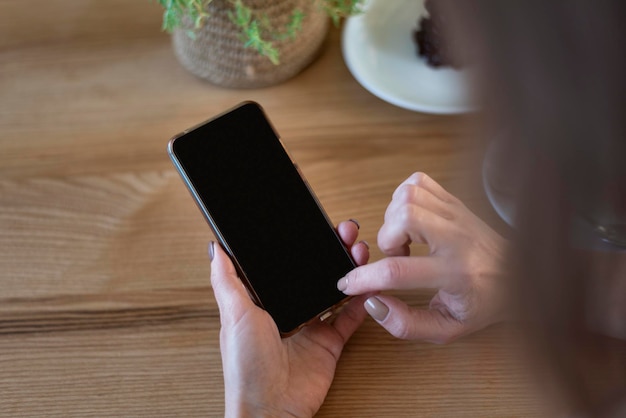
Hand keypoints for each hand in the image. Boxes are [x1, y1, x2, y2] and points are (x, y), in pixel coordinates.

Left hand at [210, 220, 369, 416]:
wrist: (272, 410)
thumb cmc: (245, 368)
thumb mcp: (233, 316)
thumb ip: (227, 282)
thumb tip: (217, 250)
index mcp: (263, 301)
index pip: (286, 264)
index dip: (301, 244)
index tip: (316, 226)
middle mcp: (289, 310)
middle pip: (314, 273)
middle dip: (331, 251)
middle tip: (346, 233)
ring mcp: (311, 326)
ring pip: (335, 289)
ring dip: (348, 269)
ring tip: (359, 251)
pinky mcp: (330, 343)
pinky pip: (350, 318)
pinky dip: (361, 301)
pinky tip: (368, 284)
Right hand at [337, 172, 509, 343]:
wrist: (519, 275)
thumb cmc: (483, 302)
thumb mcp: (447, 328)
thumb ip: (406, 323)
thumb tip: (372, 302)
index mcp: (456, 273)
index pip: (397, 271)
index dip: (363, 278)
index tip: (349, 283)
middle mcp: (457, 237)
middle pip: (404, 217)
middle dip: (385, 238)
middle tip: (395, 256)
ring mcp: (456, 213)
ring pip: (407, 195)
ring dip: (393, 218)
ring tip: (404, 239)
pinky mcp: (454, 201)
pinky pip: (417, 182)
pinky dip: (403, 198)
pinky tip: (410, 220)